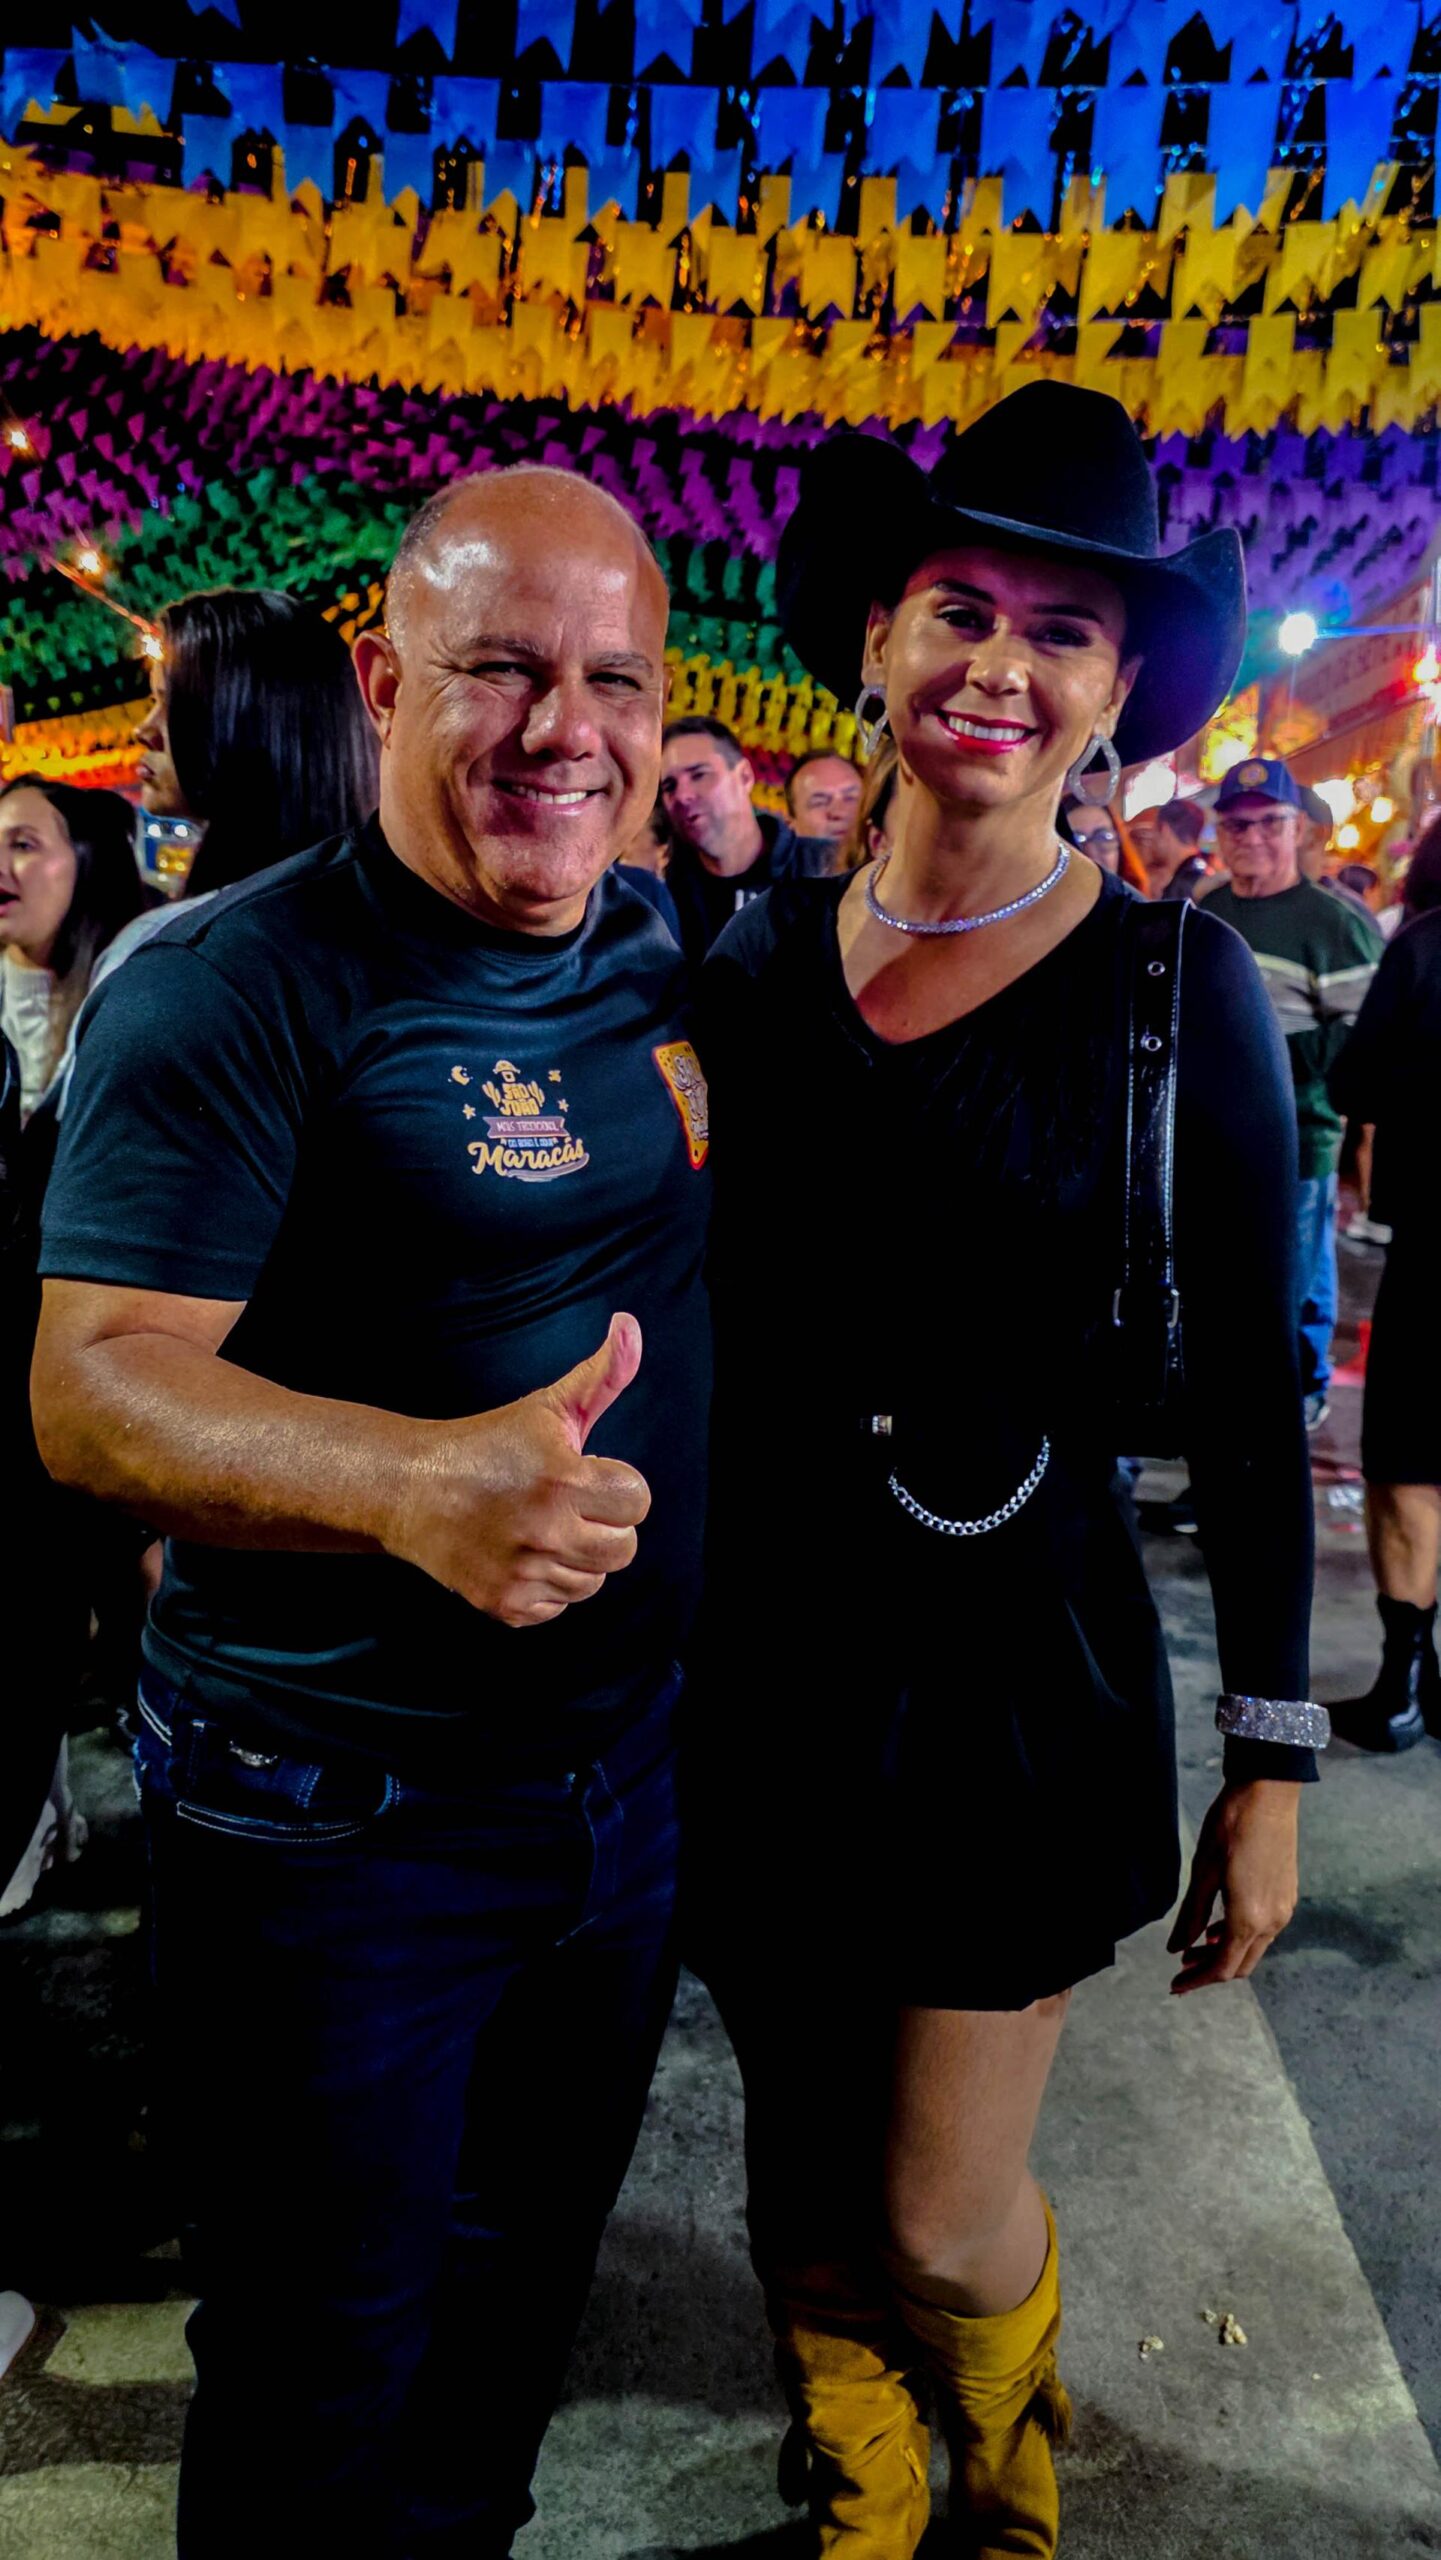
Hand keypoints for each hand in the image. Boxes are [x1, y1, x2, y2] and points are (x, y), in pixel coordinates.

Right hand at [388, 1314, 650, 1627]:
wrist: (409, 1488)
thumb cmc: (487, 1444)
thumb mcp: (547, 1406)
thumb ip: (602, 1375)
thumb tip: (630, 1324)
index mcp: (564, 1480)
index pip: (637, 1500)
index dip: (614, 1484)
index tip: (582, 1474)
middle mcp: (546, 1531)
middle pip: (624, 1549)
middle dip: (602, 1524)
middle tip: (565, 1505)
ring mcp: (523, 1572)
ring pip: (593, 1582)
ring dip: (575, 1557)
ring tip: (539, 1528)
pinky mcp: (504, 1604)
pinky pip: (558, 1606)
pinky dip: (546, 1586)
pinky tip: (520, 1554)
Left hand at [1166, 1780, 1299, 1995]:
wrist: (1268, 1794)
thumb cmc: (1230, 1828)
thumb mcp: (1203, 1872)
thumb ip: (1191, 1916)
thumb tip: (1175, 1949)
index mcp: (1249, 1919)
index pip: (1222, 1968)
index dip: (1197, 1981)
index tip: (1174, 1986)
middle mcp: (1272, 1921)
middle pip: (1240, 1965)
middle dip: (1209, 1971)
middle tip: (1181, 1966)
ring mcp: (1284, 1909)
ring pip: (1253, 1949)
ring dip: (1225, 1953)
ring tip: (1195, 1945)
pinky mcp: (1288, 1895)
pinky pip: (1264, 1931)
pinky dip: (1240, 1937)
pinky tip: (1220, 1924)